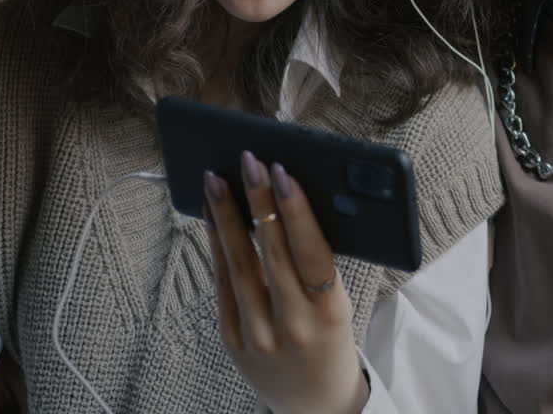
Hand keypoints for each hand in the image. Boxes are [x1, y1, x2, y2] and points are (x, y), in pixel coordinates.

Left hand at [205, 151, 368, 413]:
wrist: (315, 403)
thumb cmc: (333, 340)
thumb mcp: (341, 304)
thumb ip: (319, 264)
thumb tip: (290, 205)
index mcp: (330, 313)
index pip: (311, 252)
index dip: (295, 211)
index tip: (282, 174)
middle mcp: (292, 325)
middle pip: (271, 252)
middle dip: (258, 203)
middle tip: (249, 162)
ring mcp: (258, 335)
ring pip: (239, 266)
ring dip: (226, 218)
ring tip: (216, 181)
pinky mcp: (233, 340)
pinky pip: (223, 285)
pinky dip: (217, 247)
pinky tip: (212, 219)